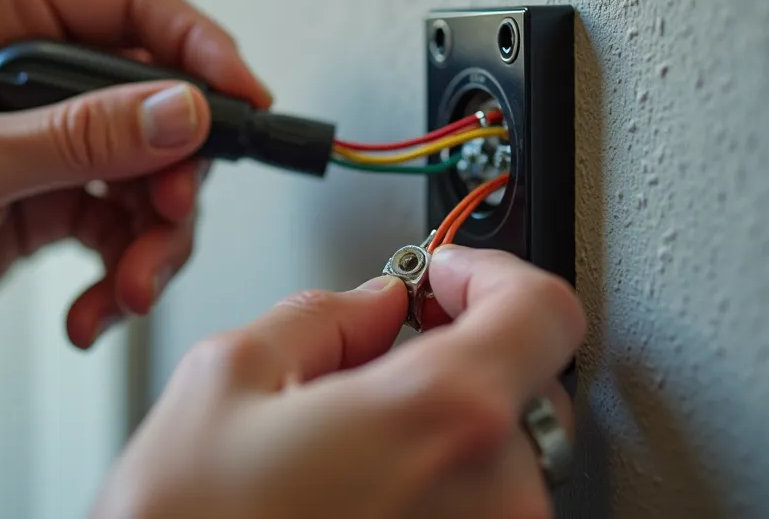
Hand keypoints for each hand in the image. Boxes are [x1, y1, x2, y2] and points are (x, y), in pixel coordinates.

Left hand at [0, 0, 271, 409]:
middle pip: (162, 103)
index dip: (204, 52)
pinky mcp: (52, 196)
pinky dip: (121, 275)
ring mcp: (50, 135)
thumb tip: (185, 113)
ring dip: (152, 243)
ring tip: (125, 291)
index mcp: (7, 11)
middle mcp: (38, 65)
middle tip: (166, 226)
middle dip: (175, 179)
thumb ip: (80, 138)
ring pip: (154, 177)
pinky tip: (92, 311)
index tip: (248, 104)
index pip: (138, 8)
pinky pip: (123, 230)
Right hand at [92, 246, 585, 518]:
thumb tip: (370, 305)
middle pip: (520, 385)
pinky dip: (429, 490)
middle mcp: (493, 498)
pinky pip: (472, 513)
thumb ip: (320, 316)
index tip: (446, 276)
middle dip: (449, 358)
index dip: (492, 274)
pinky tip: (351, 498)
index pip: (542, 310)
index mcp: (440, 417)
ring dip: (432, 433)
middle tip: (369, 364)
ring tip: (340, 452)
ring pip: (492, 457)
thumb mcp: (227, 379)